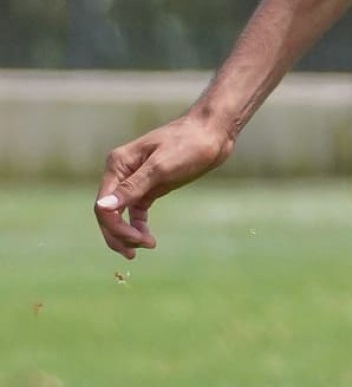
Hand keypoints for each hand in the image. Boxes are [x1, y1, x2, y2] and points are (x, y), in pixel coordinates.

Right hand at [94, 107, 236, 257]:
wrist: (213, 133)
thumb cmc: (189, 144)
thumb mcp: (162, 167)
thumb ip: (133, 188)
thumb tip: (103, 207)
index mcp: (118, 164)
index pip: (104, 204)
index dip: (114, 227)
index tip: (136, 241)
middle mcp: (122, 172)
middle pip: (108, 212)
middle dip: (119, 235)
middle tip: (136, 252)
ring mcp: (135, 180)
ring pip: (120, 215)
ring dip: (127, 234)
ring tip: (146, 247)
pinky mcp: (150, 186)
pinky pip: (135, 212)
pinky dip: (138, 227)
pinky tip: (147, 239)